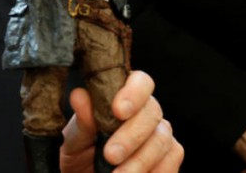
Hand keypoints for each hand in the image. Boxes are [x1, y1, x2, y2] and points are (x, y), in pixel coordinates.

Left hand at [60, 71, 182, 171]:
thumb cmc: (81, 150)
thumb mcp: (75, 136)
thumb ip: (82, 119)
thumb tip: (79, 95)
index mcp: (126, 95)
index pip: (141, 82)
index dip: (133, 93)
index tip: (118, 110)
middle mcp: (148, 111)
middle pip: (152, 113)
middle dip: (131, 136)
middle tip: (110, 155)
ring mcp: (161, 134)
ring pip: (162, 141)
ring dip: (139, 161)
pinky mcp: (169, 159)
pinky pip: (170, 164)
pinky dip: (152, 172)